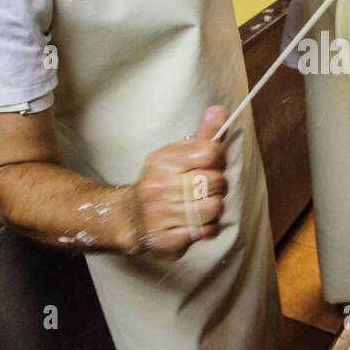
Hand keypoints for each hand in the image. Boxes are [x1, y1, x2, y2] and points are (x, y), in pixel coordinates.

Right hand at [116, 106, 228, 258]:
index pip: (211, 152)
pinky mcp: (166, 238)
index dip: (219, 160)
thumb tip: (219, 110)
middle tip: (205, 189)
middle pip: (216, 182)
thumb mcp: (177, 155)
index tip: (211, 165)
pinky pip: (206, 231)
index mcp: (163, 160)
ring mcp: (160, 214)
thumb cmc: (162, 183)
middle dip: (218, 187)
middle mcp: (158, 185)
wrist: (129, 217)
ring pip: (214, 208)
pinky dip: (207, 229)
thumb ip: (203, 136)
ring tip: (201, 207)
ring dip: (214, 210)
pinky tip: (195, 223)